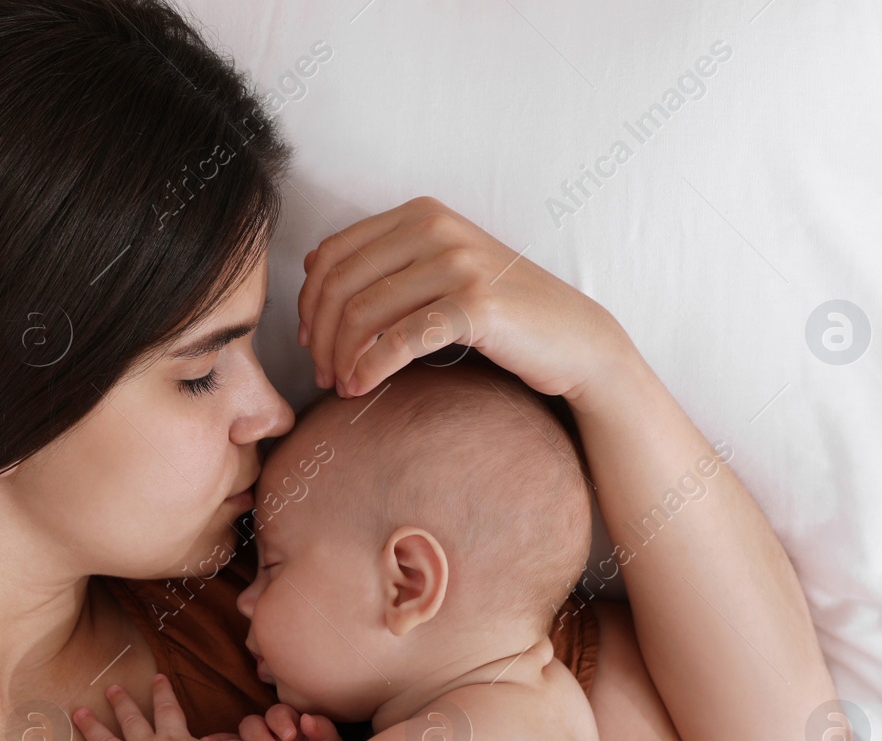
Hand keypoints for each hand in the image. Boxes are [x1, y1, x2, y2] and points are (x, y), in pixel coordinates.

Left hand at [296, 195, 637, 401]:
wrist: (573, 338)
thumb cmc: (501, 312)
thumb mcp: (440, 270)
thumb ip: (385, 260)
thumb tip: (313, 261)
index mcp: (421, 213)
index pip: (335, 253)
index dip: (309, 302)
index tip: (308, 341)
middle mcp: (438, 227)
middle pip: (342, 284)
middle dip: (320, 335)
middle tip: (321, 373)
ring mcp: (458, 263)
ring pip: (364, 313)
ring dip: (341, 357)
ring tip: (341, 385)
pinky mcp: (475, 304)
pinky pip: (400, 339)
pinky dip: (370, 368)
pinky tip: (361, 387)